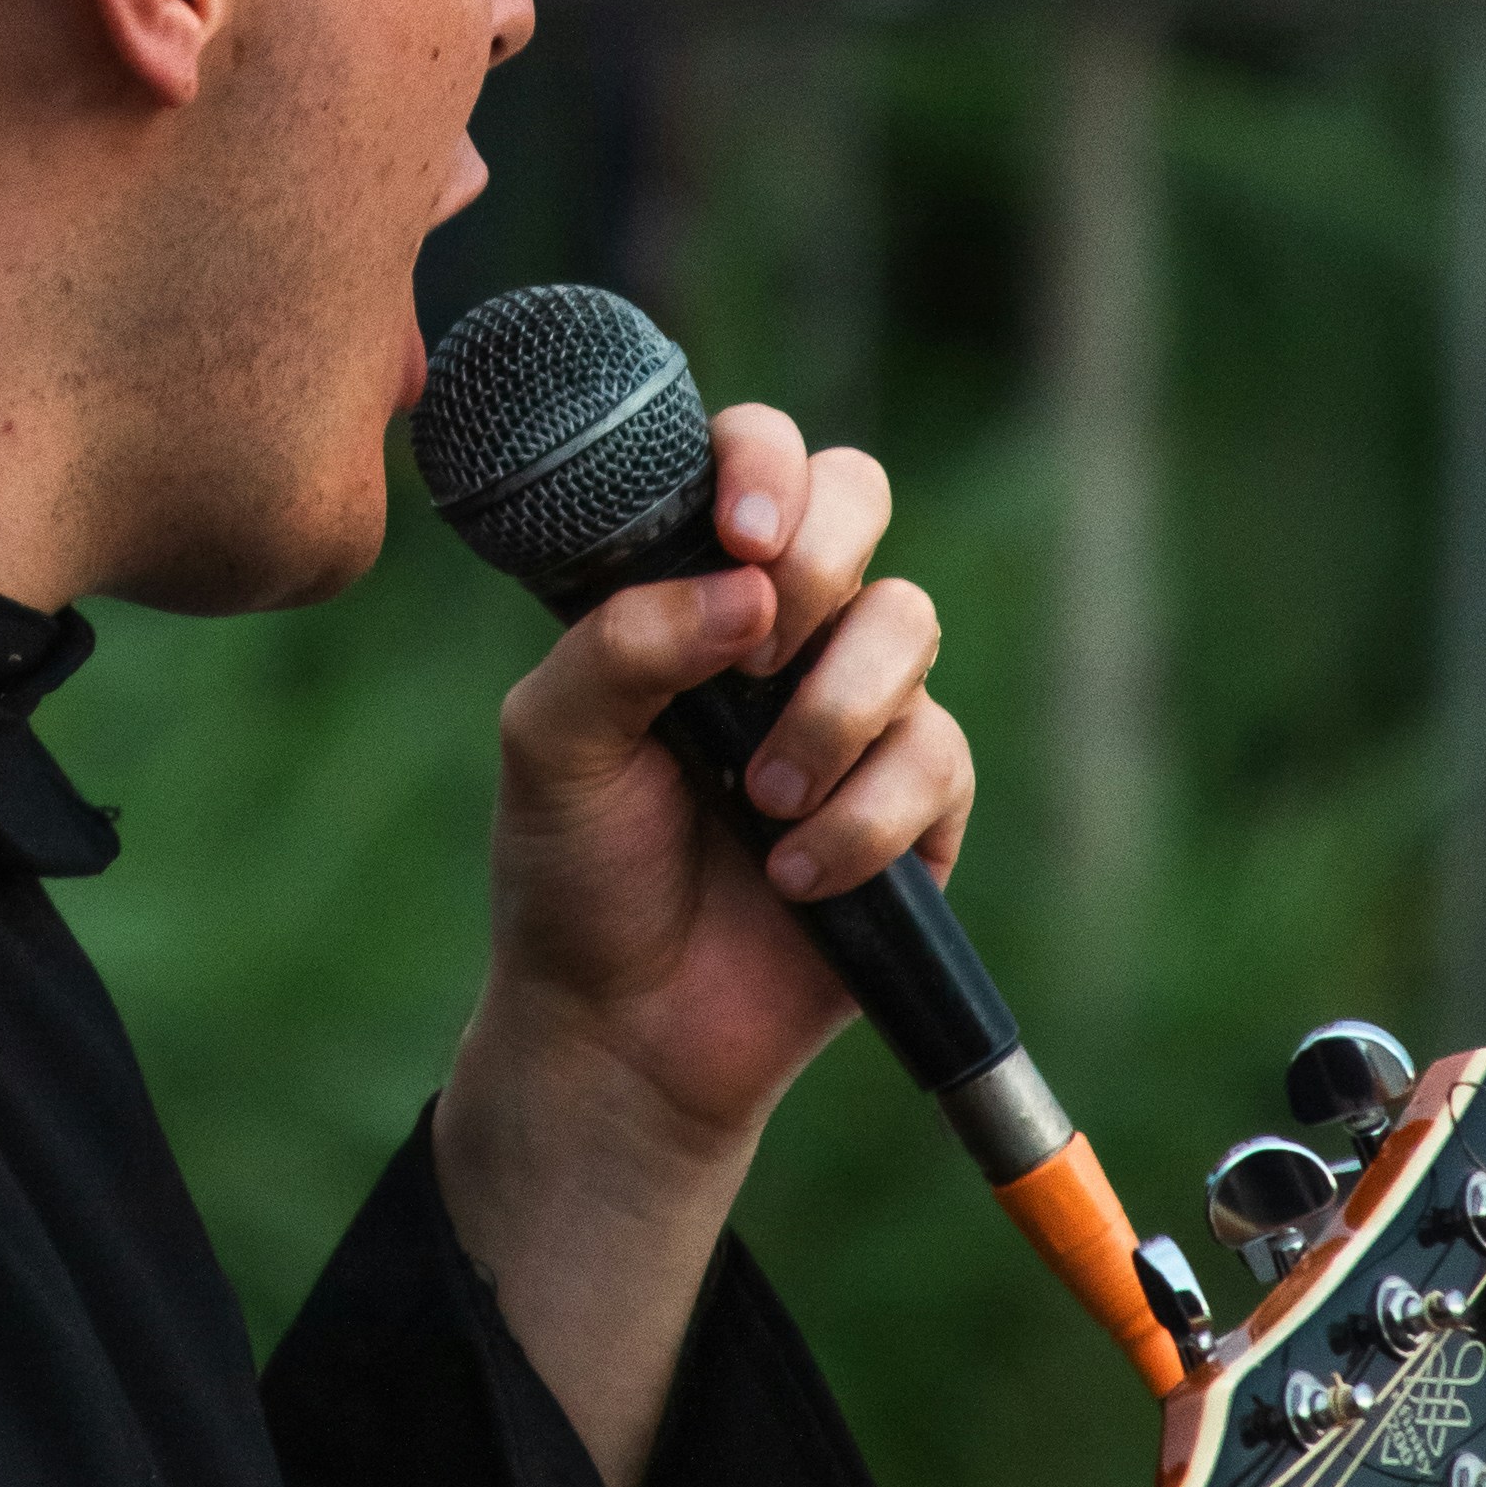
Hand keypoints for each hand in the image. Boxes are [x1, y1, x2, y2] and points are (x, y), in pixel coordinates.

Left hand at [435, 406, 972, 1486]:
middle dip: (824, 557)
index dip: (762, 463)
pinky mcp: (917, 803)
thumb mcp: (550, 743)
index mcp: (688, 586)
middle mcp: (782, 626)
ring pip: (908, 627)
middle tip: (764, 643)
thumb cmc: (574, 868)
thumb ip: (620, 644)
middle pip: (860, 499)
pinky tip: (796, 875)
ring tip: (759, 800)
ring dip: (832, 712)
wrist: (623, 1027)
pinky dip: (862, 817)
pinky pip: (934, 757)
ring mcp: (857, 706)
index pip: (750, 459)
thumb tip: (744, 591)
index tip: (739, 533)